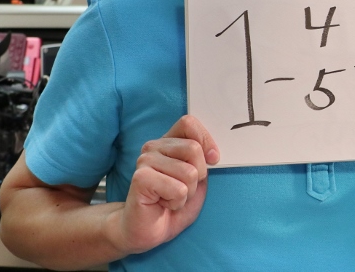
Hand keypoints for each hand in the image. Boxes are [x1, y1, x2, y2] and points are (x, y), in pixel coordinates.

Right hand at [110, 115, 218, 254]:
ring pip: (189, 172)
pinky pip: (178, 189)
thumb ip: (204, 160)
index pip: (188, 123)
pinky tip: (163, 204)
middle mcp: (154, 147)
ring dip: (187, 193)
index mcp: (168, 142)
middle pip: (194, 149)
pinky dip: (177, 202)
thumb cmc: (172, 203)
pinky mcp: (141, 178)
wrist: (147, 230)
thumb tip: (214, 153)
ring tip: (171, 198)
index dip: (205, 140)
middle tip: (183, 189)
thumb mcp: (197, 178)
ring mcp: (145, 161)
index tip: (212, 159)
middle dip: (198, 176)